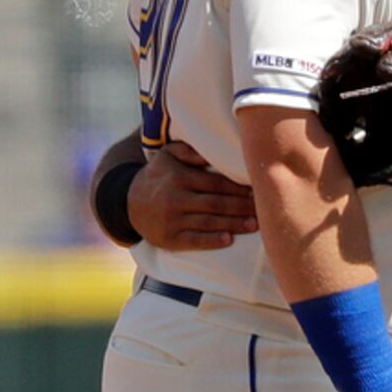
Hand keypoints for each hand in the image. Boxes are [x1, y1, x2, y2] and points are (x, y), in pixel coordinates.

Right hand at [128, 142, 257, 249]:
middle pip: (217, 203)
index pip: (216, 184)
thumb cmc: (158, 176)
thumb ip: (189, 151)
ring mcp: (172, 221)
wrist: (128, 204)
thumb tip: (211, 152)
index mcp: (179, 177)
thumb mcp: (168, 155)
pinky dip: (211, 241)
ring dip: (234, 224)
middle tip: (264, 209)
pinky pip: (193, 241)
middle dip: (242, 207)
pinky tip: (228, 240)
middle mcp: (175, 199)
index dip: (239, 188)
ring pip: (209, 222)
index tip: (258, 190)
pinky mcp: (169, 239)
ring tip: (254, 225)